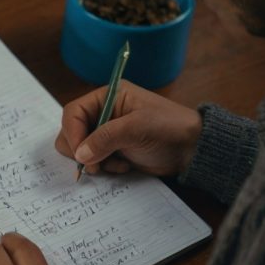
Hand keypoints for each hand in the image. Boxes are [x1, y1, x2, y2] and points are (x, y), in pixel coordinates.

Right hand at [55, 81, 201, 175]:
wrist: (192, 148)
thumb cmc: (169, 128)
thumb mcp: (136, 127)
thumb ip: (105, 138)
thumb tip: (80, 155)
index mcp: (107, 97)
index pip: (73, 113)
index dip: (73, 133)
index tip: (81, 153)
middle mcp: (103, 113)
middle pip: (72, 132)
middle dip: (81, 150)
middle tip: (95, 164)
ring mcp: (107, 134)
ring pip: (81, 150)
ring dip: (94, 161)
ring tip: (115, 164)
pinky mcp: (113, 151)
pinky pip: (94, 162)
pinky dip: (104, 168)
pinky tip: (124, 167)